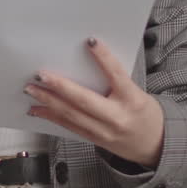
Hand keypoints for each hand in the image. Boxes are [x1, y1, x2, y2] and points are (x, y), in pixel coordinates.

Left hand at [25, 37, 164, 168]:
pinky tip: (37, 109)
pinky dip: (51, 116)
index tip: (90, 41)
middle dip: (60, 87)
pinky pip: (69, 127)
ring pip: (72, 115)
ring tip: (31, 89)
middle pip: (84, 100)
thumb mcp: (137, 94)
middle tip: (41, 75)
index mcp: (132, 100)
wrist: (155, 146)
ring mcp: (104, 132)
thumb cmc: (144, 114)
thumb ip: (115, 81)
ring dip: (48, 101)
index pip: (117, 75)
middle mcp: (117, 117)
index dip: (104, 58)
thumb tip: (86, 59)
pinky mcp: (94, 139)